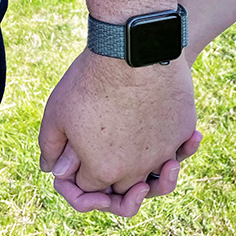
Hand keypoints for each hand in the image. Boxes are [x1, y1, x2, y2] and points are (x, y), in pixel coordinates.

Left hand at [38, 48, 198, 215]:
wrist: (132, 48)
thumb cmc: (90, 80)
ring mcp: (164, 150)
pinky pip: (178, 146)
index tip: (79, 152)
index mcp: (103, 170)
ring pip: (155, 171)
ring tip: (137, 150)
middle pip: (124, 186)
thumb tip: (53, 170)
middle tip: (107, 151)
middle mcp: (137, 169)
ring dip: (146, 168)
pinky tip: (161, 128)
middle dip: (112, 174)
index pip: (90, 188)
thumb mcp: (57, 113)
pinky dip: (172, 144)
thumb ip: (51, 148)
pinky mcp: (183, 130)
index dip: (80, 174)